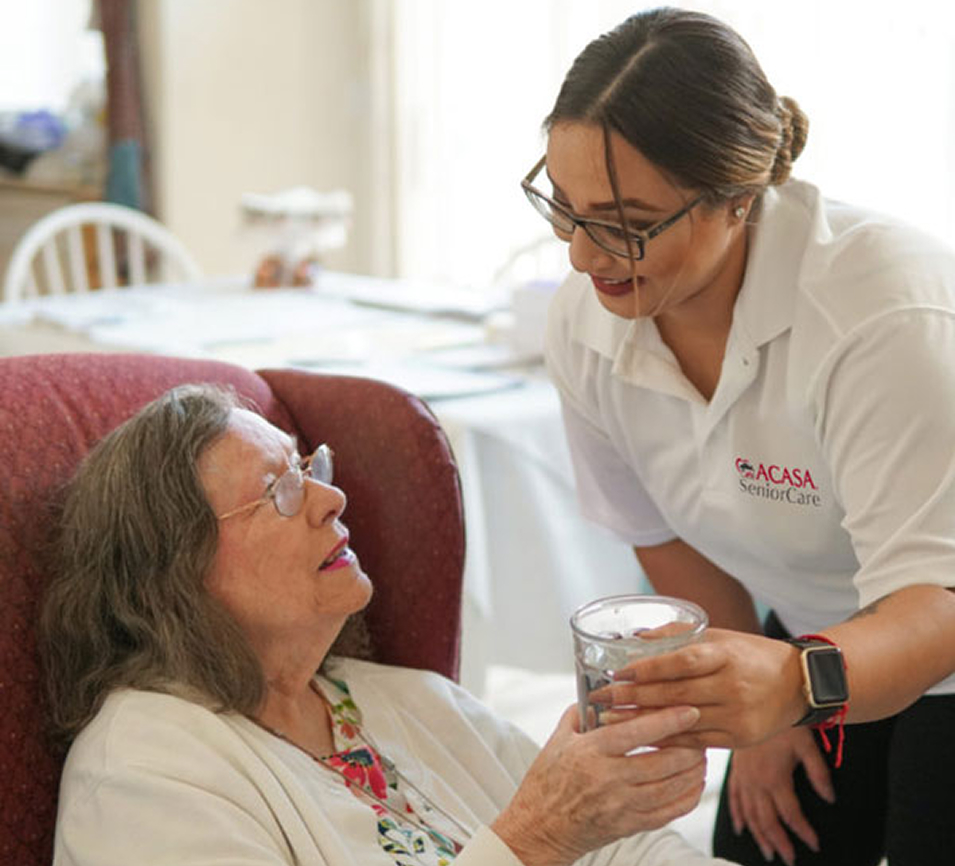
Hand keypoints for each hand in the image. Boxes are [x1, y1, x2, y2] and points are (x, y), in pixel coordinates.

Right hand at [491, 704, 705, 865]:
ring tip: (701, 757)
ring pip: (670, 788)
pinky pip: (668, 813)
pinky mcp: (628, 826)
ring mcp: (620, 806)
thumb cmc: (546, 782)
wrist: (538, 828)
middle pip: (662, 762)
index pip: (636, 733)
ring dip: (692, 772)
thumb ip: (581, 714)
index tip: (690, 711)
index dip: (667, 721)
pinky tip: (694, 785)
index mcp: (590, 752)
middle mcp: (608, 779)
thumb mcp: (557, 740)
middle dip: (690, 747)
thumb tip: (601, 694)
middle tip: (702, 734)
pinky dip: (687, 798)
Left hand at [597, 628, 805, 748]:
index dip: (647, 668)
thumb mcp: (720, 635)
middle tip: (602, 697)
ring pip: (681, 721)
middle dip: (633, 697)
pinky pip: (696, 742)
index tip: (619, 671)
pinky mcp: (739, 739)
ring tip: (611, 720)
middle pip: (675, 694)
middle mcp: (732, 686)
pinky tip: (642, 737)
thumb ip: (679, 635)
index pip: (681, 662)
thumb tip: (637, 637)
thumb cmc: (751, 655)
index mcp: (726, 656)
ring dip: (643, 722)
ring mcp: (737, 716)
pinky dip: (667, 739)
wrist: (799, 684)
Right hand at [728, 727, 833, 865]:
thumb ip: (819, 772)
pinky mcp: (735, 769)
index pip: (790, 814)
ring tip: (768, 852)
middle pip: (767, 820)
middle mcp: (756, 782)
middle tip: (789, 859)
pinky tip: (741, 828)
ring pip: (749, 814)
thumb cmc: (784, 719)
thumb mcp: (807, 743)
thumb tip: (830, 798)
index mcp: (774, 777)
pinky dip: (737, 815)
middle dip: (779, 842)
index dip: (804, 831)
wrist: (754, 700)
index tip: (814, 843)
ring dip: (759, 835)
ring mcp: (743, 777)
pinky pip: (733, 798)